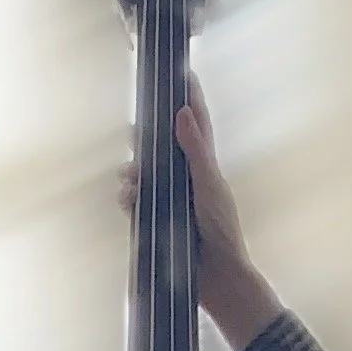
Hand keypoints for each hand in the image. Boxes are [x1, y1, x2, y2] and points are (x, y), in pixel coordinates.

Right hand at [118, 78, 283, 350]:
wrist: (218, 279)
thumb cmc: (222, 231)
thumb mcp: (209, 186)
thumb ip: (196, 151)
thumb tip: (183, 113)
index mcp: (205, 167)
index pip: (196, 125)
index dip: (190, 99)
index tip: (183, 72)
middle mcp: (188, 179)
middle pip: (163, 146)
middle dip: (147, 137)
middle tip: (133, 131)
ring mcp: (172, 200)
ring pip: (144, 174)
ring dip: (133, 173)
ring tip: (130, 179)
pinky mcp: (158, 221)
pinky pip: (136, 202)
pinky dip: (129, 199)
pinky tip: (128, 201)